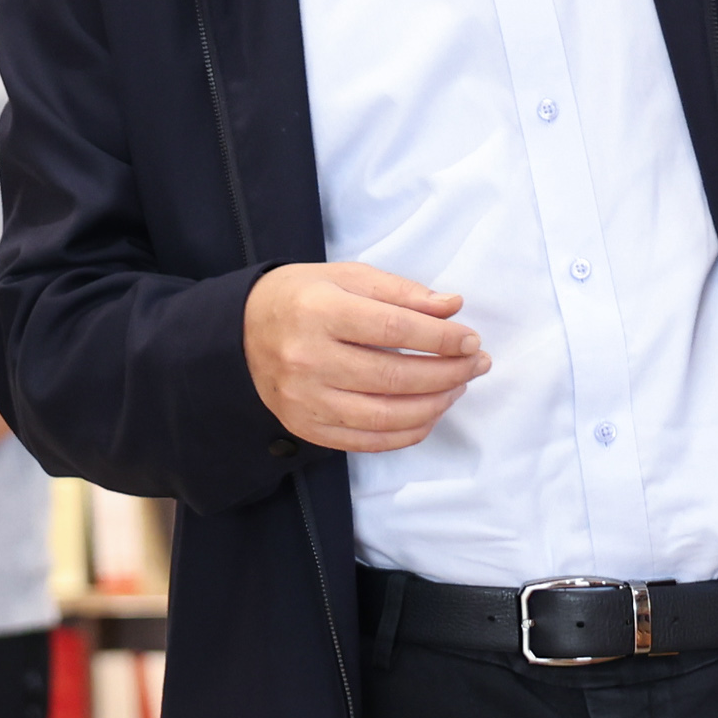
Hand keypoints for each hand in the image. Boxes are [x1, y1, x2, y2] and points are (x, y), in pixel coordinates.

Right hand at [247, 261, 488, 452]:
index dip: (442, 338)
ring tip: (457, 387)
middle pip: (394, 376)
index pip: (395, 329)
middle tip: (476, 364)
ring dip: (434, 405)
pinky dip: (407, 433)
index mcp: (318, 311)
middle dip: (448, 373)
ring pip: (385, 416)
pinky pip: (367, 441)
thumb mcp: (346, 276)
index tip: (471, 339)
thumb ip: (401, 292)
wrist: (241, 333)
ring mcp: (304, 399)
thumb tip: (452, 307)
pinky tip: (428, 414)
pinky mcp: (305, 427)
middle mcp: (308, 359)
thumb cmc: (300, 297)